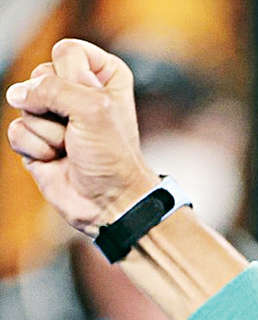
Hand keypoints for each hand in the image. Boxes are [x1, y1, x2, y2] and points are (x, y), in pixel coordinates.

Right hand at [5, 39, 159, 236]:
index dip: (73, 76)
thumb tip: (17, 93)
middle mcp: (77, 91)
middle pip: (40, 75)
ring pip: (23, 103)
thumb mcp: (95, 109)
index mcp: (102, 75)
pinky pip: (15, 130)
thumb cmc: (113, 157)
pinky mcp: (35, 137)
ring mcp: (53, 114)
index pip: (67, 50)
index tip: (95, 100)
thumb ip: (54, 87)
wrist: (108, 201)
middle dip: (56, 107)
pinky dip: (35, 148)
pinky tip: (55, 158)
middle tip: (79, 130)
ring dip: (47, 132)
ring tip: (70, 146)